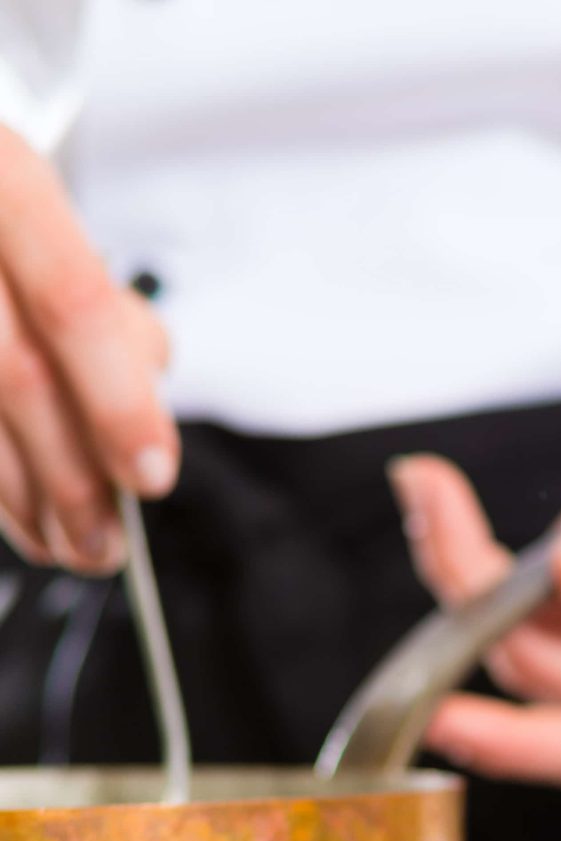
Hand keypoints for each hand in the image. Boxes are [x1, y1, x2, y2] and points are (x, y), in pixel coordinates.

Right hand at [0, 125, 177, 570]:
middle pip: (15, 374)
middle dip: (70, 476)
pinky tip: (18, 515)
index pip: (75, 305)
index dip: (117, 400)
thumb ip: (101, 303)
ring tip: (70, 547)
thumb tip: (144, 387)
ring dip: (20, 498)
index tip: (152, 478)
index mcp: (7, 179)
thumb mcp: (50, 220)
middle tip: (109, 544)